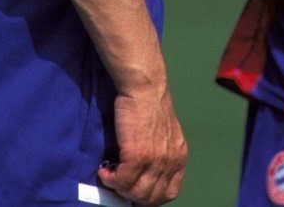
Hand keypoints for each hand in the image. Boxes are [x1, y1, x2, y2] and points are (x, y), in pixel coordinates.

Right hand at [98, 85, 186, 205]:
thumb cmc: (149, 104)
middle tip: (118, 185)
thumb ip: (160, 153)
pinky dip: (110, 180)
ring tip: (110, 176)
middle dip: (132, 196)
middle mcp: (170, 162)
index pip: (168, 192)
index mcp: (179, 157)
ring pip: (137, 193)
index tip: (135, 192)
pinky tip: (104, 170)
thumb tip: (144, 172)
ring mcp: (155, 161)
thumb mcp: (164, 133)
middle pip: (151, 197)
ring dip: (119, 189)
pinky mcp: (137, 155)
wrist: (144, 87)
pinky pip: (122, 180)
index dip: (150, 198)